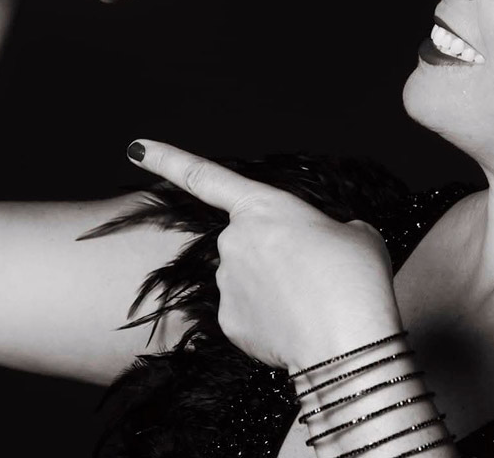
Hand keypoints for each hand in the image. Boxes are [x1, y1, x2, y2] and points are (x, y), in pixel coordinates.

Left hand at [127, 140, 404, 371]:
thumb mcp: (356, 233)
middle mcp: (233, 240)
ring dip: (274, 287)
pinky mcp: (227, 322)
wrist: (346, 346)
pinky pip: (247, 312)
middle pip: (248, 241)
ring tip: (312, 303)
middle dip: (275, 255)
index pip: (204, 175)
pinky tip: (296, 326)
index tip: (136, 148)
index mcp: (262, 206)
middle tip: (315, 275)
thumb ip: (326, 229)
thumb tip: (317, 247)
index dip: (167, 159)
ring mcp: (225, 283)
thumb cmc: (355, 281)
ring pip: (248, 278)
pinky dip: (269, 318)